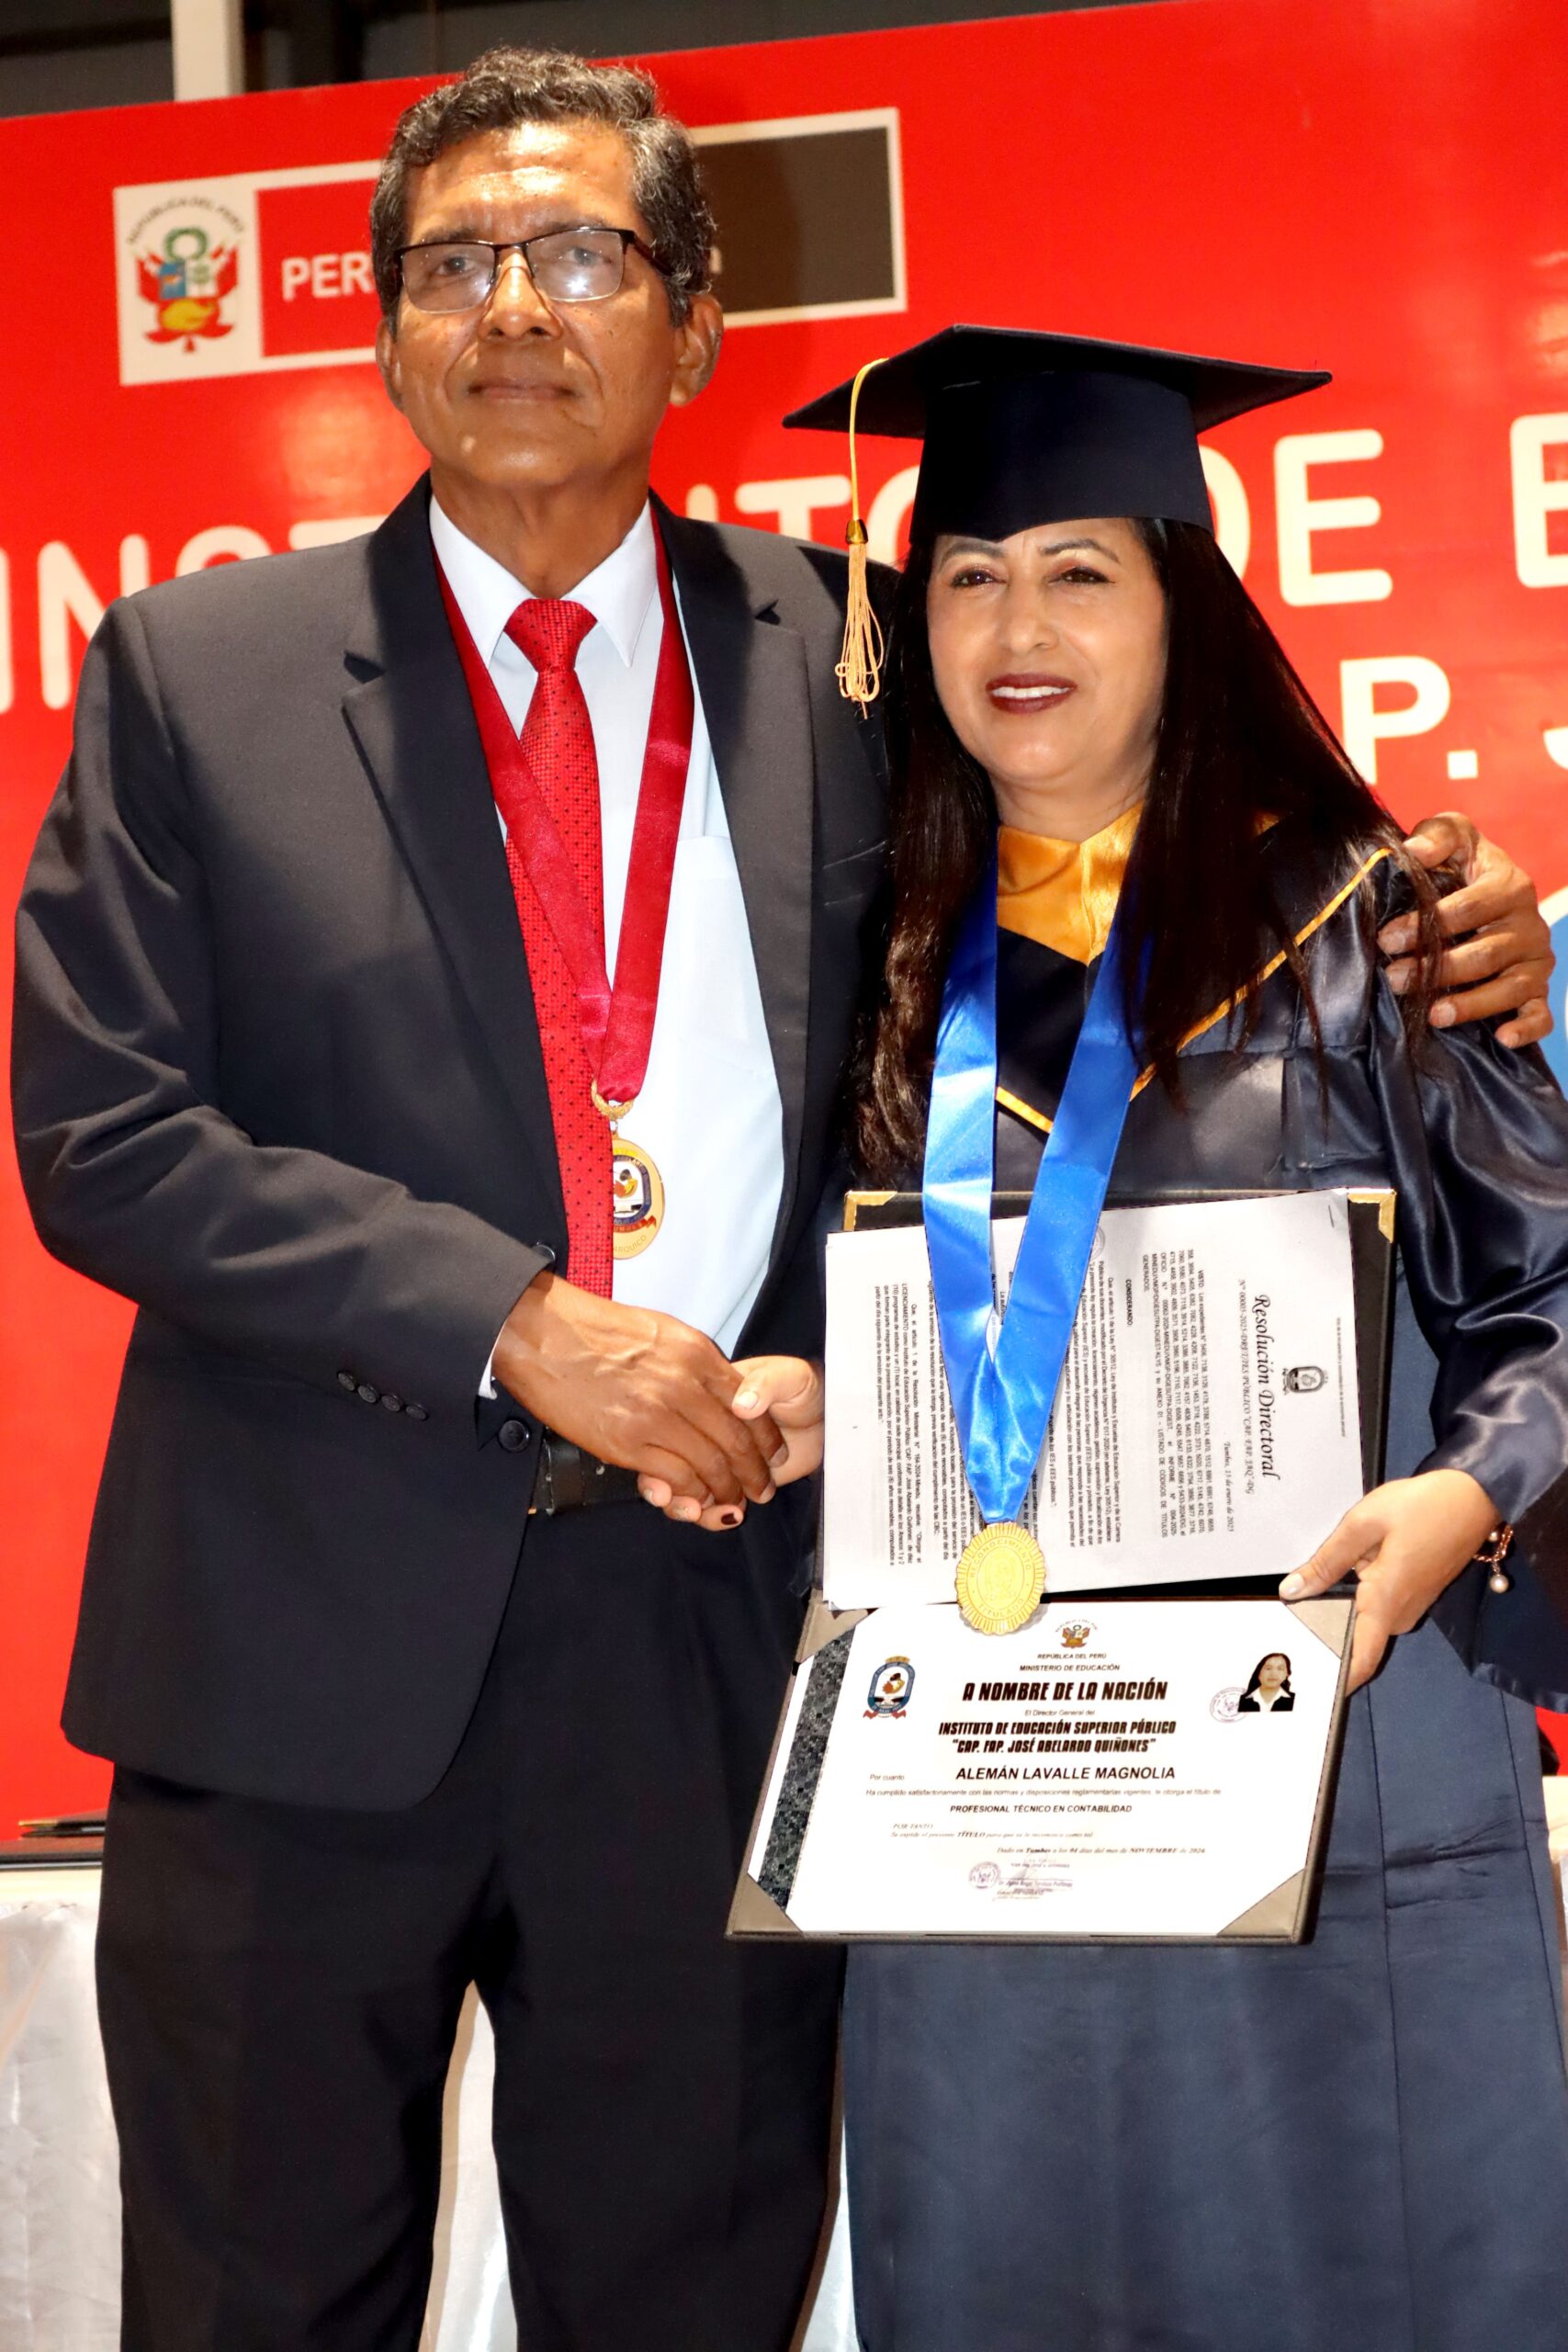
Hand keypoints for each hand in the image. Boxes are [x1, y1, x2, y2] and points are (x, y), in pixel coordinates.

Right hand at [492, 1273, 784, 1508]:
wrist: (545, 1336)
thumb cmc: (595, 1330)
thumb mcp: (662, 1332)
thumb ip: (695, 1362)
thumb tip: (722, 1388)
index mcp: (696, 1354)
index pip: (750, 1403)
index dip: (767, 1437)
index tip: (775, 1453)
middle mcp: (684, 1385)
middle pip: (737, 1439)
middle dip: (755, 1471)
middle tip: (763, 1489)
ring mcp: (656, 1416)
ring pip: (711, 1464)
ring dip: (727, 1489)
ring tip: (735, 1502)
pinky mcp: (627, 1443)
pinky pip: (676, 1477)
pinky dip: (692, 1493)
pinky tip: (696, 1499)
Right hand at [638, 1356, 824, 1529]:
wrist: (825, 1418)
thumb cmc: (802, 1389)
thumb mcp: (788, 1377)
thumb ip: (765, 1385)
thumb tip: (741, 1404)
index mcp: (702, 1395)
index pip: (676, 1418)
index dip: (670, 1442)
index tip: (683, 1459)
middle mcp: (697, 1429)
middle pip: (667, 1458)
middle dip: (676, 1484)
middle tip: (700, 1496)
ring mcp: (709, 1458)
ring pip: (678, 1485)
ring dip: (684, 1504)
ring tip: (703, 1511)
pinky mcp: (726, 1483)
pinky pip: (703, 1504)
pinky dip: (709, 1516)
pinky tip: (727, 1516)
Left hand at [1278, 1468, 1498, 1690]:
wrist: (1475, 1498)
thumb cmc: (1421, 1507)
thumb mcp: (1364, 1524)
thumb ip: (1327, 1560)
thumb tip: (1292, 1590)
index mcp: (1385, 1602)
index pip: (1361, 1658)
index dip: (1337, 1678)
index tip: (1309, 1686)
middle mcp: (1400, 1615)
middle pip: (1356, 1637)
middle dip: (1323, 1633)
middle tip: (1284, 1627)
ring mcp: (1411, 1607)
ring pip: (1365, 1619)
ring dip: (1339, 1611)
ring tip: (1298, 1600)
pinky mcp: (1415, 1595)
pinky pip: (1378, 1605)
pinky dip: (1356, 1598)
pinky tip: (1335, 1579)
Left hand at [1381, 813, 1552, 1045]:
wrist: (1484, 891)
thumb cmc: (1462, 865)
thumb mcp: (1452, 837)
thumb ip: (1437, 835)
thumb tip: (1413, 851)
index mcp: (1510, 886)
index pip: (1470, 908)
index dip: (1427, 923)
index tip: (1386, 940)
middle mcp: (1530, 925)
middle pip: (1486, 954)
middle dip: (1438, 970)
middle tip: (1395, 979)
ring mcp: (1536, 960)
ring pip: (1510, 988)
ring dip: (1472, 1004)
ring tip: (1432, 1015)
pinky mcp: (1538, 990)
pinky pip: (1541, 1014)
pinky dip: (1526, 1028)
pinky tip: (1502, 1038)